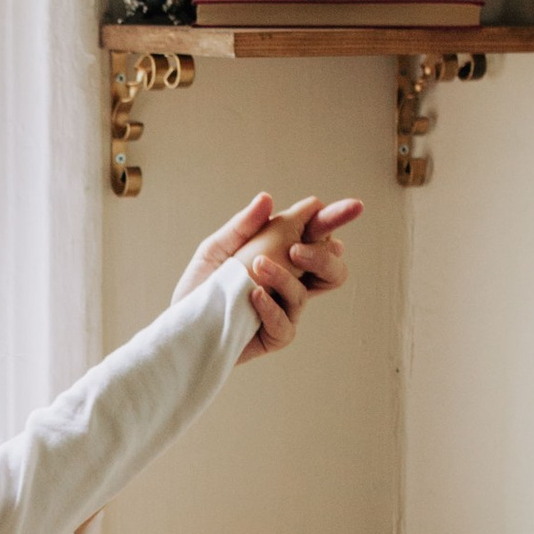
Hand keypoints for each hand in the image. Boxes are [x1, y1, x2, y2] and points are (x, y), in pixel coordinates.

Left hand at [176, 191, 363, 362]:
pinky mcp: (274, 335)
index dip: (336, 219)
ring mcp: (285, 310)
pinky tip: (253, 296)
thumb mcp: (216, 249)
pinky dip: (270, 306)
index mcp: (283, 256)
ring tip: (256, 267)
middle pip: (332, 269)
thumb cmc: (200, 288)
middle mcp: (290, 282)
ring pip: (307, 293)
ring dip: (283, 277)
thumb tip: (267, 198)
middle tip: (296, 250)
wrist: (179, 327)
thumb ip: (243, 226)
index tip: (354, 206)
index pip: (317, 235)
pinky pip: (285, 322)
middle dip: (323, 256)